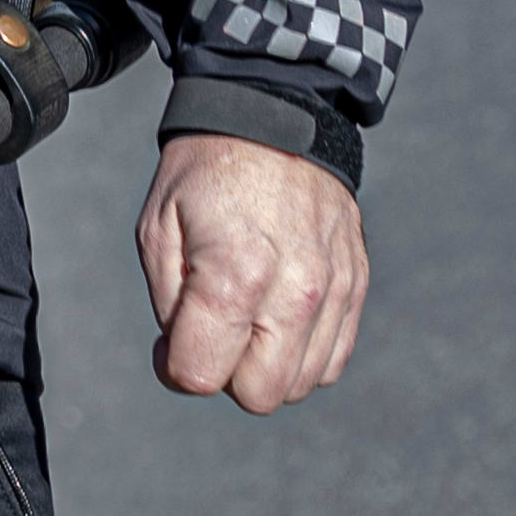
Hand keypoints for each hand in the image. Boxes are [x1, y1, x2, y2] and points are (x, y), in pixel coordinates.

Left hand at [140, 132, 369, 415]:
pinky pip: (333, 359)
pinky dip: (302, 353)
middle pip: (261, 395)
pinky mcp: (357, 287)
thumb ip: (169, 306)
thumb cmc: (203, 175)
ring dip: (266, 365)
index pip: (203, 373)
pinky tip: (276, 315)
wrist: (273, 120)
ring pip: (301, 383)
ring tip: (245, 315)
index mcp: (236, 275)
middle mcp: (297, 291)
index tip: (169, 338)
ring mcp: (336, 291)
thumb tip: (186, 363)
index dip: (175, 367)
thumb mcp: (157, 230)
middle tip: (208, 329)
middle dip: (225, 374)